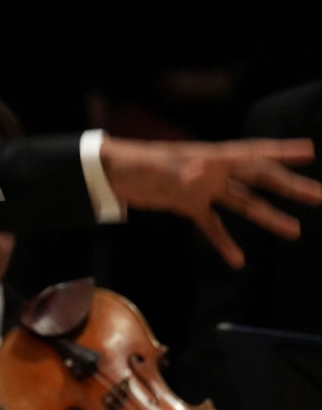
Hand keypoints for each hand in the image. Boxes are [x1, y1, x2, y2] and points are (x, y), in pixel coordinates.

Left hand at [100, 136, 320, 267]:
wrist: (108, 173)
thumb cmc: (133, 163)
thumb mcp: (159, 168)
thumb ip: (181, 172)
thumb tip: (202, 176)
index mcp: (210, 156)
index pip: (252, 154)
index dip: (282, 152)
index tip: (309, 151)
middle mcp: (211, 171)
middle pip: (257, 179)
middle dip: (288, 186)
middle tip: (317, 196)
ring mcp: (201, 188)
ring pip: (242, 203)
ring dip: (267, 216)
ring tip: (294, 231)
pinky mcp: (186, 203)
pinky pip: (212, 224)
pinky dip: (224, 241)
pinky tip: (237, 259)